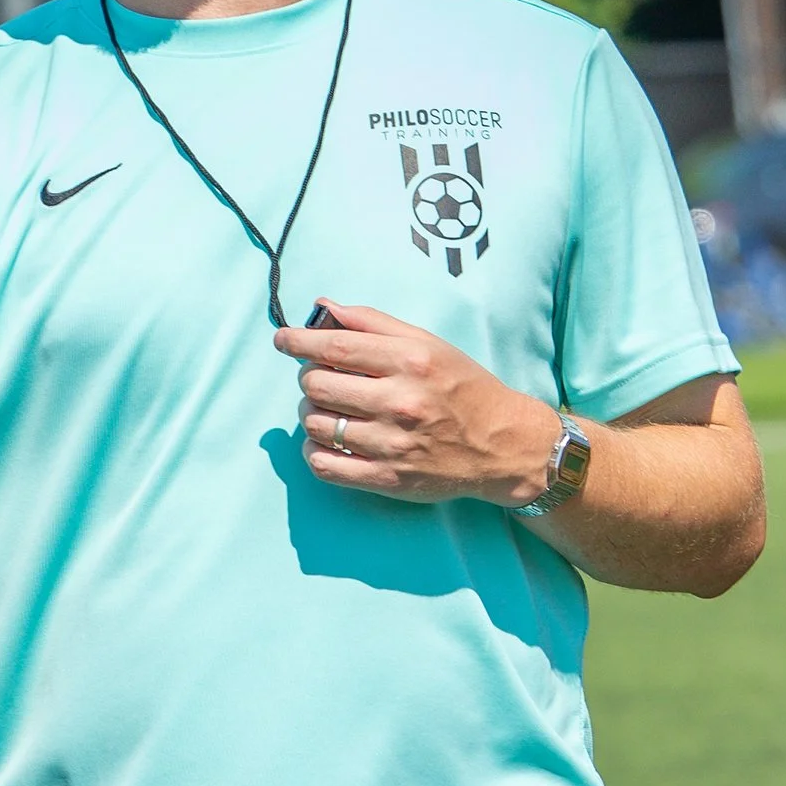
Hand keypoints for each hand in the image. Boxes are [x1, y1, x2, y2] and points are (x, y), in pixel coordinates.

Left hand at [274, 301, 563, 506]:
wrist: (503, 445)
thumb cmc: (462, 387)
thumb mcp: (427, 343)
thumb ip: (372, 322)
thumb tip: (322, 307)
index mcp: (410, 361)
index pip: (334, 346)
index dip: (298, 341)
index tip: (282, 340)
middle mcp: (400, 402)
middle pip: (318, 384)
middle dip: (310, 378)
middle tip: (322, 379)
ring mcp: (392, 444)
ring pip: (316, 424)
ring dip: (312, 413)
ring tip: (330, 409)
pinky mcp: (388, 479)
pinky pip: (324, 465)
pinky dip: (315, 451)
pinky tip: (327, 441)